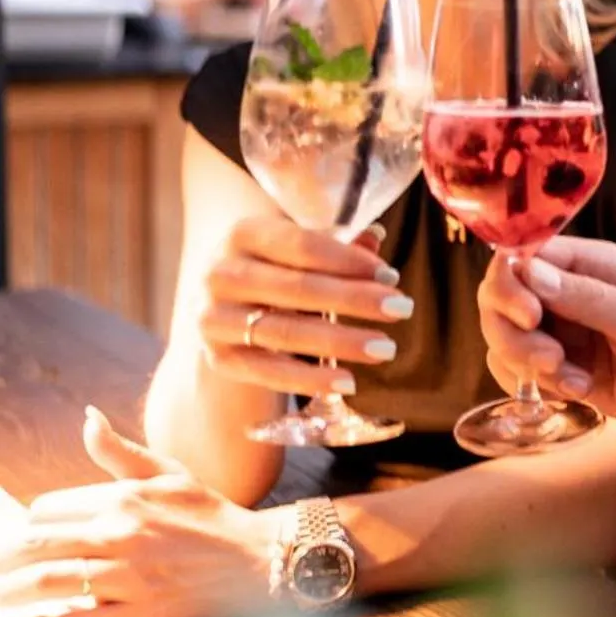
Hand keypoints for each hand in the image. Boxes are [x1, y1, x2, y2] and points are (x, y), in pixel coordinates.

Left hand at [0, 407, 278, 616]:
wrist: (261, 559)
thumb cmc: (212, 516)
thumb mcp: (171, 474)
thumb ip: (120, 452)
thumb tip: (87, 418)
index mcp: (126, 496)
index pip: (47, 509)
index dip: (34, 525)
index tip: (35, 542)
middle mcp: (123, 531)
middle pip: (34, 544)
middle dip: (5, 561)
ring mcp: (131, 574)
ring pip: (45, 582)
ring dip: (9, 594)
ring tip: (0, 600)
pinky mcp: (141, 613)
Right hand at [196, 217, 412, 399]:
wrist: (225, 311)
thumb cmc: (278, 270)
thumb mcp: (300, 251)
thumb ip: (338, 245)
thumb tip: (376, 236)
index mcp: (243, 234)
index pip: (302, 245)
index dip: (349, 260)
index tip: (391, 276)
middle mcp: (220, 274)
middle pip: (296, 288)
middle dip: (354, 299)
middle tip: (402, 308)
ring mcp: (213, 318)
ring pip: (283, 331)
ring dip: (340, 341)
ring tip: (386, 348)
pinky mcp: (218, 358)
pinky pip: (267, 372)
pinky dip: (309, 379)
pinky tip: (349, 382)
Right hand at [477, 238, 615, 427]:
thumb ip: (589, 298)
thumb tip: (529, 272)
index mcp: (591, 265)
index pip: (523, 258)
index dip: (510, 284)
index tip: (529, 315)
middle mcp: (567, 294)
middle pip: (500, 301)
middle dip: (513, 333)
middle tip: (552, 359)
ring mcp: (562, 332)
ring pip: (504, 340)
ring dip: (527, 364)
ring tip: (576, 380)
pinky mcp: (563, 368)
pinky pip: (521, 373)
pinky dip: (537, 386)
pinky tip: (580, 392)